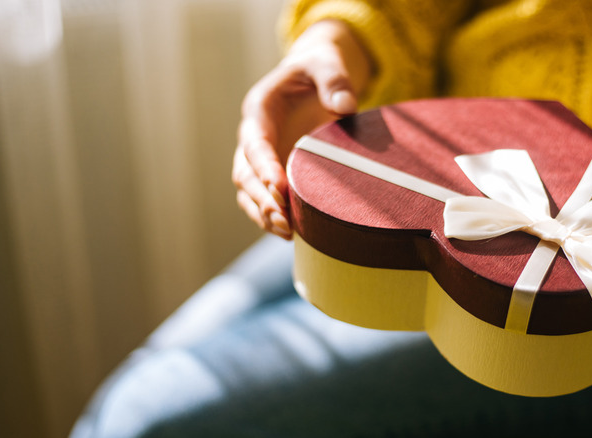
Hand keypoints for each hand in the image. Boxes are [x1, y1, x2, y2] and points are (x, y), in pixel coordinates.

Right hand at [233, 20, 372, 238]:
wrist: (317, 78)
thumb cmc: (319, 69)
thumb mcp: (327, 64)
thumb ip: (334, 80)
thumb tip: (345, 106)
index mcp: (260, 109)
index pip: (255, 142)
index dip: (264, 166)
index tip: (279, 187)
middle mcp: (254, 137)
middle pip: (245, 174)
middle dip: (262, 199)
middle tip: (284, 220)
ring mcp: (262, 159)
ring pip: (249, 193)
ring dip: (264, 214)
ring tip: (287, 233)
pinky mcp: (275, 173)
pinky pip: (266, 200)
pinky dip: (275, 218)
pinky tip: (294, 234)